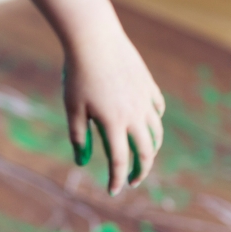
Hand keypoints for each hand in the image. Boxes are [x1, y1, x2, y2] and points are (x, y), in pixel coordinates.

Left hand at [63, 26, 164, 193]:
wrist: (95, 40)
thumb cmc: (78, 76)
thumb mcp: (73, 109)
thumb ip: (79, 137)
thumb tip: (82, 162)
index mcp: (114, 123)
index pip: (120, 161)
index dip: (117, 180)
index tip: (113, 191)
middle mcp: (135, 114)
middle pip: (146, 151)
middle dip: (141, 171)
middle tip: (133, 182)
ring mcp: (145, 99)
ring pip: (156, 131)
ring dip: (151, 149)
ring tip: (143, 158)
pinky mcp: (148, 85)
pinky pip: (157, 110)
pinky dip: (154, 122)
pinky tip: (147, 126)